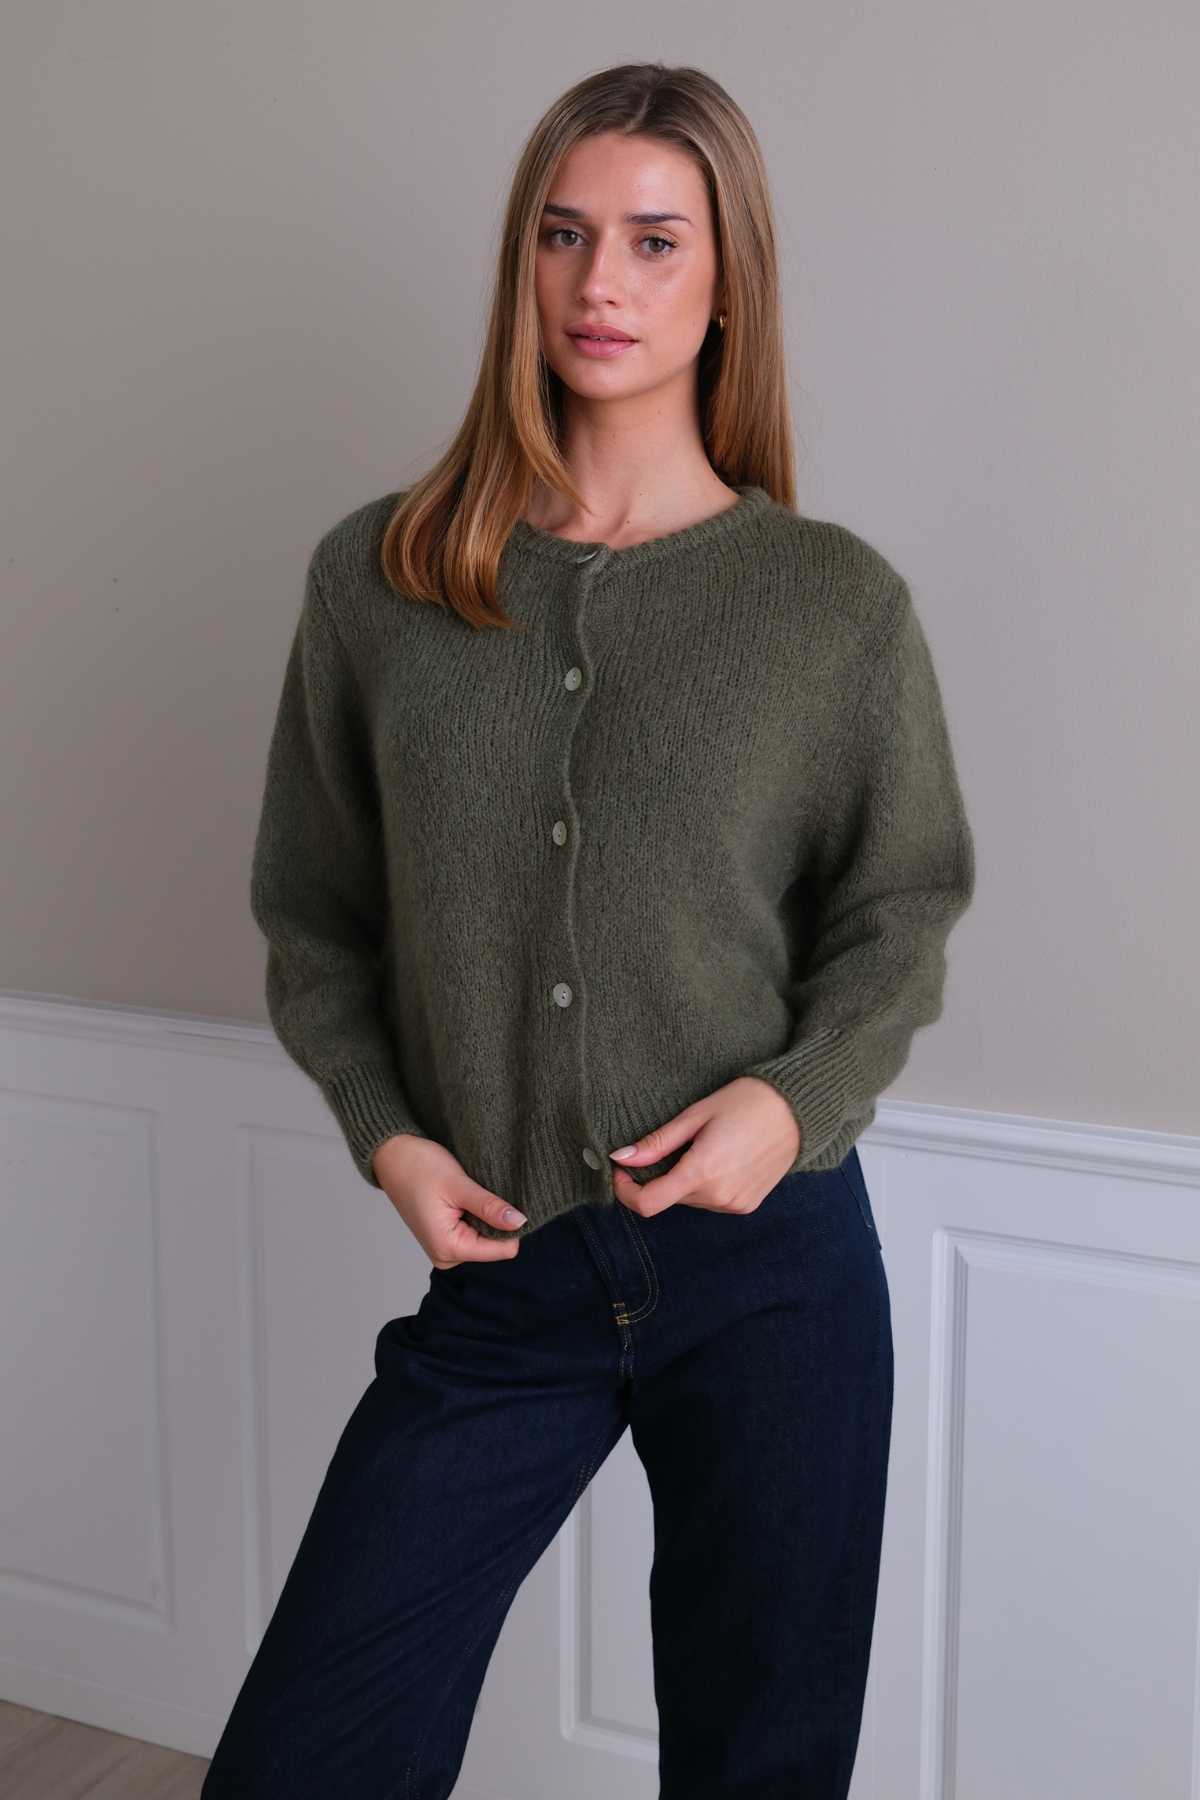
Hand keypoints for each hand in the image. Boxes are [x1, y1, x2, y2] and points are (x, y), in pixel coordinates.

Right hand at [372, 1135, 525, 1268]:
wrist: (392, 1157)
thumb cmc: (419, 1167)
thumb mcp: (458, 1185)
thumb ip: (489, 1207)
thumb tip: (520, 1222)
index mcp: (447, 1248)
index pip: (503, 1249)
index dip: (509, 1224)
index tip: (499, 1200)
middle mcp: (445, 1256)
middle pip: (495, 1246)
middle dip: (494, 1220)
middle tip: (476, 1194)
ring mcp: (445, 1250)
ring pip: (486, 1239)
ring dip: (484, 1216)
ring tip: (466, 1195)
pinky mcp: (445, 1240)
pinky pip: (474, 1234)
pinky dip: (475, 1216)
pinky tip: (463, 1200)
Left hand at [609, 1076, 800, 1218]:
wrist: (797, 1109)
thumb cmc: (745, 1102)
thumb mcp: (695, 1116)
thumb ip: (657, 1143)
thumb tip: (621, 1158)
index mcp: (702, 1172)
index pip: (647, 1204)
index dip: (625, 1191)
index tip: (622, 1169)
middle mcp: (719, 1197)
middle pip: (668, 1199)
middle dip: (659, 1176)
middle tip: (673, 1143)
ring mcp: (735, 1205)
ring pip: (689, 1201)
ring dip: (683, 1180)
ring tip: (704, 1146)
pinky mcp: (747, 1205)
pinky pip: (711, 1202)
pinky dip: (704, 1185)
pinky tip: (721, 1158)